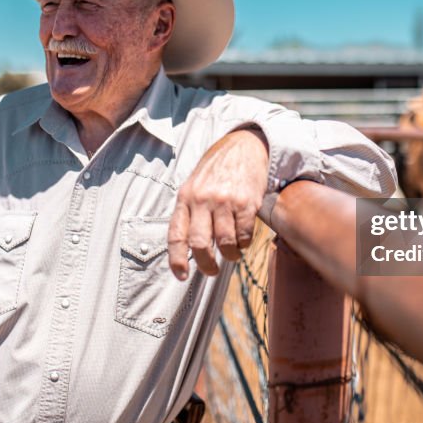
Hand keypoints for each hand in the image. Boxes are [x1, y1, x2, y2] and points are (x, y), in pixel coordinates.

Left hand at [168, 127, 269, 277]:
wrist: (244, 147)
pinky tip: (243, 239)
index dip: (176, 260)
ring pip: (224, 242)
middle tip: (211, 270)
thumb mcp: (194, 186)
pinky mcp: (246, 202)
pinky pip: (244, 234)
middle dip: (205, 264)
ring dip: (229, 255)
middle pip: (199, 243)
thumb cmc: (217, 171)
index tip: (181, 275)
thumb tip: (187, 249)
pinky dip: (244, 244)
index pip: (176, 235)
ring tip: (231, 255)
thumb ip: (189, 212)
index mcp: (185, 198)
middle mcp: (202, 200)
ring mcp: (224, 201)